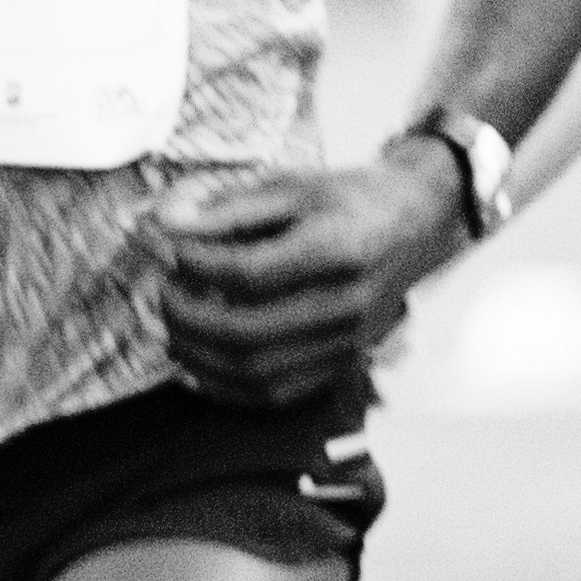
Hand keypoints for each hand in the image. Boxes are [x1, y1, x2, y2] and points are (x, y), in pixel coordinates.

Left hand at [155, 152, 468, 405]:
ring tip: (173, 326)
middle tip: (164, 291)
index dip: (198, 265)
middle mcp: (348, 304)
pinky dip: (227, 386)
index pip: (250, 275)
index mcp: (339, 250)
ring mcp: (349, 341)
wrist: (415, 222)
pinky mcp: (344, 362)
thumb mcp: (292, 186)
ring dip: (199, 356)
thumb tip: (166, 226)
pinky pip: (278, 394)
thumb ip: (229, 209)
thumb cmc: (350, 199)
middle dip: (188, 316)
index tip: (173, 250)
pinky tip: (199, 360)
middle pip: (247, 332)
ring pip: (258, 373)